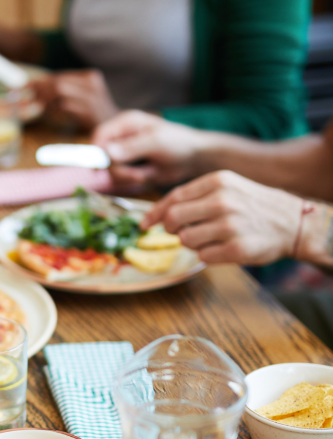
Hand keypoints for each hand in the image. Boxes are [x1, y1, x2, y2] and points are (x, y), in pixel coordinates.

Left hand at [31, 70, 118, 130]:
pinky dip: (52, 109)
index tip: (23, 86)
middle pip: (58, 81)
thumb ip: (63, 93)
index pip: (60, 76)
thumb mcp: (82, 99)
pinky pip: (65, 105)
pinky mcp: (89, 111)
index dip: (40, 81)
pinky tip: (46, 113)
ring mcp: (92, 97)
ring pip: (60, 90)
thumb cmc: (94, 115)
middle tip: (24, 95)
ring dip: (43, 97)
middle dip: (38, 88)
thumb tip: (35, 91)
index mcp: (90, 77)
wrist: (116, 129)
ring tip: (33, 104)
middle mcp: (92, 83)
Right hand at [93, 110, 207, 186]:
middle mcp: (121, 137)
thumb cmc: (178, 142)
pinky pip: (121, 179)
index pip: (100, 136)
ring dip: (128, 177)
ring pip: (111, 171)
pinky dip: (133, 181)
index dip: (97, 152)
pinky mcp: (129, 167)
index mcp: (125, 123)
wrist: (193, 158)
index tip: (102, 168)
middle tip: (138, 175)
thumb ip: (132, 147)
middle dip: (120, 170)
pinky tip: (147, 176)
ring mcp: (124, 153)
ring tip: (146, 174)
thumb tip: (108, 152)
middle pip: (103, 158)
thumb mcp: (156, 142)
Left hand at [142, 171, 301, 264]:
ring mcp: (230, 225)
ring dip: (191, 243)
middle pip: (172, 219)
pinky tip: (222, 248)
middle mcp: (223, 201)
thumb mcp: (227, 188)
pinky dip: (207, 255)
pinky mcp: (237, 249)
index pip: (173, 198)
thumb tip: (157, 215)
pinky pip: (202, 256)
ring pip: (185, 240)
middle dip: (169, 229)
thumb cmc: (252, 206)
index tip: (145, 224)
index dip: (154, 213)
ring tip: (209, 238)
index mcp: (218, 182)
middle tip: (178, 232)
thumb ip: (194, 196)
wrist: (294, 222)